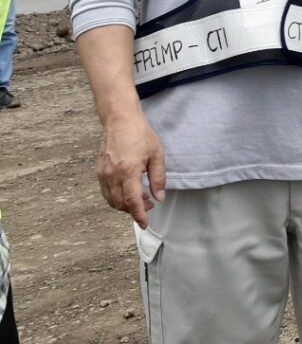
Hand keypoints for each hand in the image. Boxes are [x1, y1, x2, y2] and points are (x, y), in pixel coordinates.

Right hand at [97, 114, 165, 228]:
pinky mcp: (99, 172)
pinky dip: (116, 197)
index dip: (138, 215)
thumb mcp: (157, 155)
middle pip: (120, 203)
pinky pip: (106, 192)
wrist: (120, 121)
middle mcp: (112, 175)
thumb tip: (159, 198)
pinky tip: (128, 192)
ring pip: (111, 200)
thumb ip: (158, 178)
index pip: (132, 201)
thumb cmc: (141, 135)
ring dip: (125, 205)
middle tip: (149, 206)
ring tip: (141, 199)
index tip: (144, 224)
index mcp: (128, 171)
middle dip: (134, 210)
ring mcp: (103, 174)